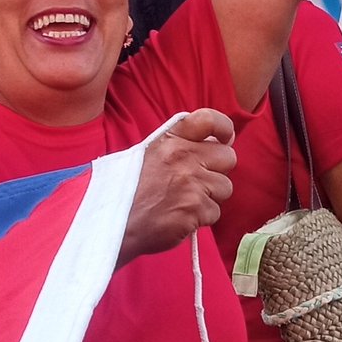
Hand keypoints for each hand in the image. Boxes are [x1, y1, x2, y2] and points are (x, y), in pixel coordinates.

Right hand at [118, 108, 236, 266]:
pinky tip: (181, 216)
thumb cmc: (129, 189)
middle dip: (218, 170)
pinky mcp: (195, 209)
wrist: (113, 221)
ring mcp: (191, 183)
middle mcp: (183, 156)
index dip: (223, 128)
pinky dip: (201, 218)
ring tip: (185, 201)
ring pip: (225, 187)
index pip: (209, 120)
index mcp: (171, 139)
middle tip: (199, 180)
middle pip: (228, 157)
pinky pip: (215, 212)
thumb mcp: (148, 154)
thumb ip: (178, 145)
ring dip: (210, 197)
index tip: (224, 138)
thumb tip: (213, 143)